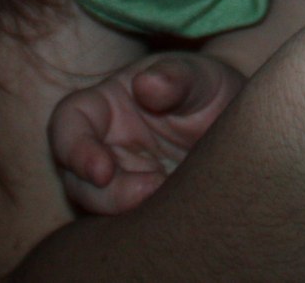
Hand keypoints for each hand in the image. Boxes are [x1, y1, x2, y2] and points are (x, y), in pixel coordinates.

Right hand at [49, 51, 246, 216]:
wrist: (236, 127)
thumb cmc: (208, 90)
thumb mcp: (200, 76)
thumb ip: (176, 77)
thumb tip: (146, 83)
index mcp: (105, 105)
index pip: (69, 123)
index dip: (75, 149)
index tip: (103, 170)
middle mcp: (103, 145)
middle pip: (77, 178)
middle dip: (107, 193)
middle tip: (150, 190)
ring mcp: (118, 180)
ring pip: (100, 207)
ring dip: (126, 210)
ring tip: (168, 194)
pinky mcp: (137, 208)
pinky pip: (125, 227)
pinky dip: (142, 227)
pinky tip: (173, 214)